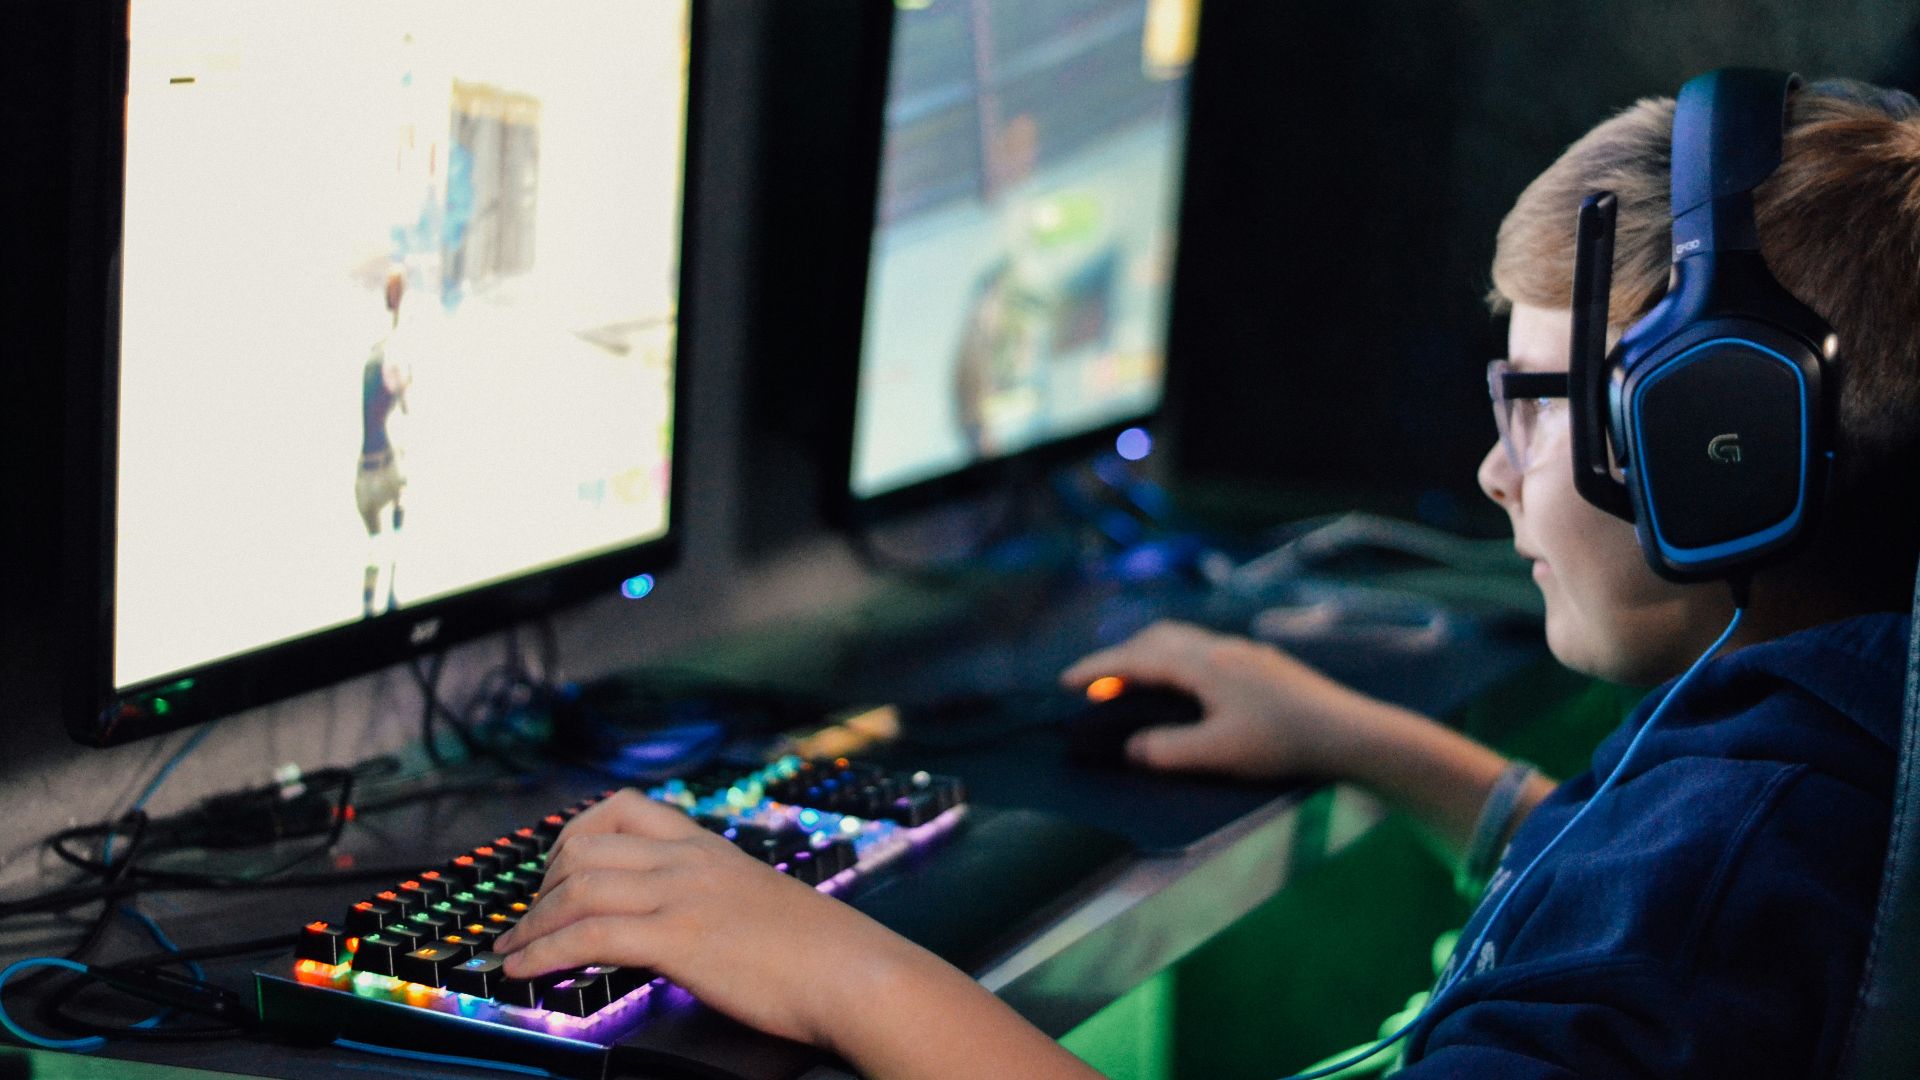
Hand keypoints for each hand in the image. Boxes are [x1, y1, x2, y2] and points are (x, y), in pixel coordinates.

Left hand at [493, 790, 930, 1050]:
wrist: (856, 974)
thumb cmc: (820, 952)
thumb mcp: (757, 902)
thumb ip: (713, 898)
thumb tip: (679, 922)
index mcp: (708, 846)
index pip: (622, 807)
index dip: (572, 837)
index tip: (553, 873)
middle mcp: (689, 859)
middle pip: (584, 846)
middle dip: (539, 888)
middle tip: (523, 925)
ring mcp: (682, 894)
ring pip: (577, 889)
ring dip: (529, 926)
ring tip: (507, 955)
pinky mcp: (679, 938)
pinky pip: (589, 936)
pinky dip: (543, 954)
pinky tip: (524, 972)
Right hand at [1060, 620, 1385, 779]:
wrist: (1349, 731)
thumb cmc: (1283, 742)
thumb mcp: (1218, 753)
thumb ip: (1167, 751)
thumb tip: (1132, 747)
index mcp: (1203, 664)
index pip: (1137, 659)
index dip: (1098, 669)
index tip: (1067, 681)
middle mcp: (1220, 648)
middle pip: (1157, 638)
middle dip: (1120, 657)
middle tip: (1096, 684)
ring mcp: (1244, 652)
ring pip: (1182, 641)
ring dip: (1149, 656)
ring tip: (1134, 681)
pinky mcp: (1262, 664)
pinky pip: (1203, 650)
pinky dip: (1176, 661)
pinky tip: (1186, 686)